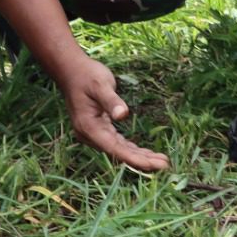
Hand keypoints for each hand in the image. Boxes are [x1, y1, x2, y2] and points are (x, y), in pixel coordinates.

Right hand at [57, 54, 169, 171]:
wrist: (72, 71)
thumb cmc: (87, 76)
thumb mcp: (100, 85)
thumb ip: (111, 100)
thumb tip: (123, 115)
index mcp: (89, 128)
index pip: (115, 149)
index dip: (134, 159)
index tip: (152, 165)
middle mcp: (90, 135)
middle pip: (119, 153)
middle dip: (142, 160)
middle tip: (165, 165)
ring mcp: (94, 133)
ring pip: (120, 150)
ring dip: (139, 156)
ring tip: (160, 162)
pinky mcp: (99, 129)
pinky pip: (118, 143)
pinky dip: (132, 149)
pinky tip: (145, 153)